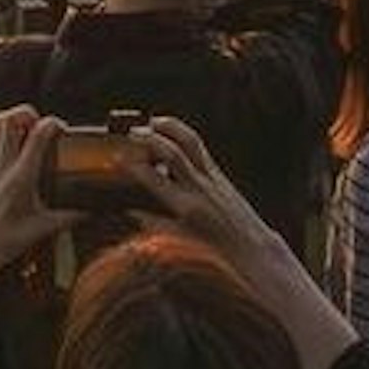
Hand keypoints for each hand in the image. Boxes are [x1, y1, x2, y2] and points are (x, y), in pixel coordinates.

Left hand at [0, 107, 59, 277]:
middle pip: (11, 120)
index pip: (39, 135)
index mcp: (22, 177)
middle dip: (28, 114)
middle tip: (38, 123)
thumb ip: (72, 216)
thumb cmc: (7, 240)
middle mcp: (2, 166)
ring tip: (20, 128)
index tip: (61, 130)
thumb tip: (91, 209)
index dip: (53, 124)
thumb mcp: (45, 228)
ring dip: (8, 120)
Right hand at [120, 114, 253, 243]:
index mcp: (185, 207)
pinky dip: (182, 136)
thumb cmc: (213, 246)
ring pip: (190, 141)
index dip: (133, 166)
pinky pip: (199, 147)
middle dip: (150, 138)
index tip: (119, 158)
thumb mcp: (179, 236)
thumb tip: (131, 211)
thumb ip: (153, 222)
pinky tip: (171, 135)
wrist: (249, 244)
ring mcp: (211, 177)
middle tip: (132, 133)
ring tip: (153, 122)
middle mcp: (198, 187)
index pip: (153, 179)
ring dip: (170, 127)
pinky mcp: (219, 172)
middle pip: (172, 152)